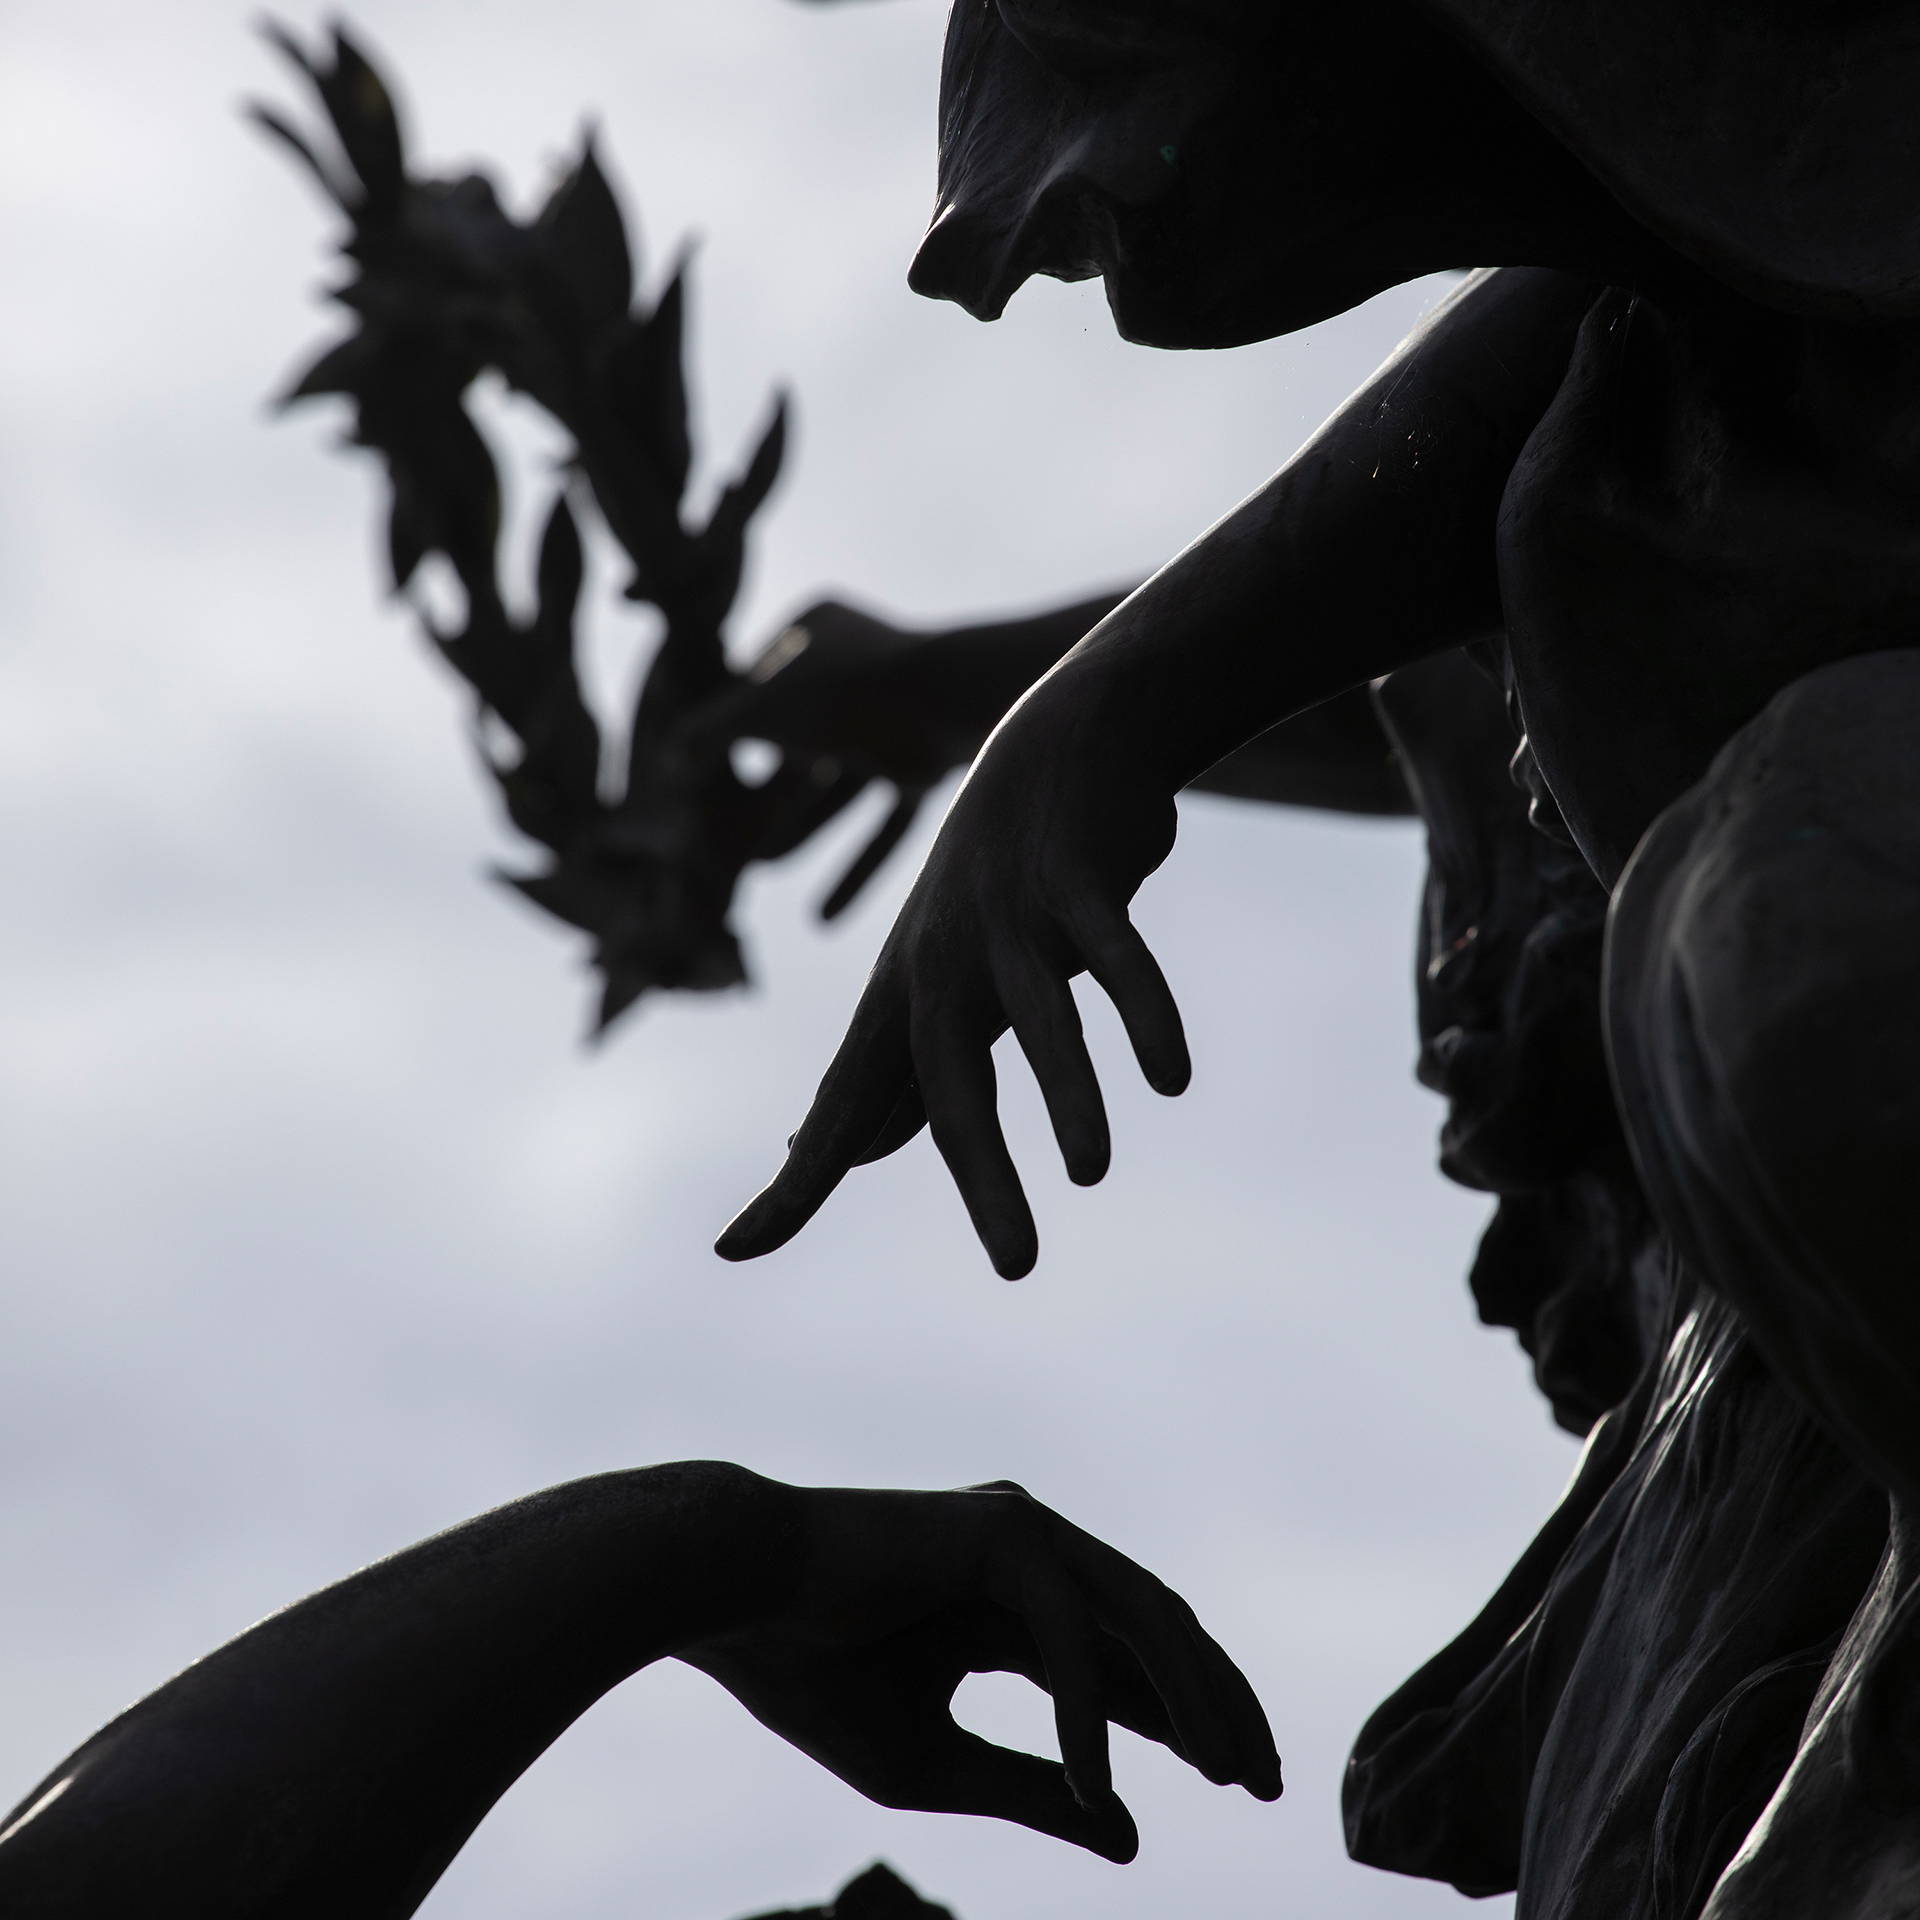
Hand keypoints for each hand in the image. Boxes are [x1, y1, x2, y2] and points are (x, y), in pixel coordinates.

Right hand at [680, 1481, 1281, 1861]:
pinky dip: (1089, 1706)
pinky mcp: (1001, 1530)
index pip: (1126, 1661)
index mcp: (1014, 1603)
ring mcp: (1021, 1533)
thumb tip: (1133, 1840)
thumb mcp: (937, 1765)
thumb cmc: (814, 1678)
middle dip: (1218, 1702)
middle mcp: (1032, 1555)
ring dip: (1191, 1693)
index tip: (1243, 1783)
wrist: (731, 1600)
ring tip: (1229, 1774)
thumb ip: (1035, 1792)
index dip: (1185, 1721)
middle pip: (1156, 1629)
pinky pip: (1068, 1631)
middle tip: (1267, 1783)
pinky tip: (1099, 1777)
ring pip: (1138, 1615)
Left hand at [715, 653, 1189, 1275]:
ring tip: (1090, 1172)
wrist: (1060, 739)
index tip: (732, 1249)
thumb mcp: (933, 976)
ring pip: (1036, 1015)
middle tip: (1017, 1267)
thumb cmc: (992, 887)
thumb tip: (845, 1154)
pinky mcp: (1080, 874)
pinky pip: (1114, 954)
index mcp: (901, 996)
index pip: (842, 1105)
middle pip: (947, 1076)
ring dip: (1066, 1093)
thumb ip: (895, 1071)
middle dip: (977, 1174)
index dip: (795, 1179)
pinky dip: (1142, 1010)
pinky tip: (1169, 1077)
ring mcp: (1011, 914)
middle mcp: (944, 959)